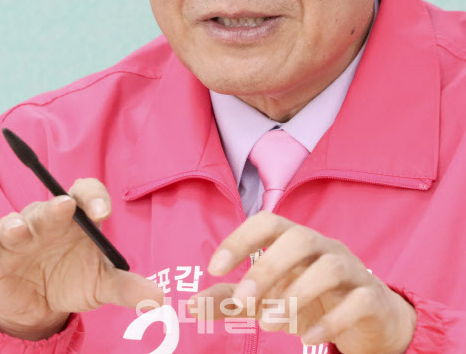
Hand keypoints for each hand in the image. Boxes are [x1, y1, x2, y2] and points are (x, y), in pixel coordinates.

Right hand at [0, 178, 163, 339]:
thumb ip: (128, 287)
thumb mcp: (102, 284)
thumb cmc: (74, 279)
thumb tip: (158, 298)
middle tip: (65, 207)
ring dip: (16, 225)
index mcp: (76, 218)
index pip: (85, 193)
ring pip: (15, 222)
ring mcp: (17, 235)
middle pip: (50, 205)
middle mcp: (47, 219)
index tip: (103, 212)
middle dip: (56, 207)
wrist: (40, 305)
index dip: (93, 197)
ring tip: (20, 231)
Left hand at [188, 212, 415, 353]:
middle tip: (242, 300)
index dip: (240, 239)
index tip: (214, 267)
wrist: (368, 319)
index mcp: (295, 239)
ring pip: (330, 267)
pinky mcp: (372, 297)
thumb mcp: (267, 299)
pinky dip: (331, 319)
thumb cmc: (310, 299)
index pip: (268, 222)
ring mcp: (351, 269)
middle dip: (268, 267)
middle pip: (299, 238)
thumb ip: (230, 300)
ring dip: (297, 294)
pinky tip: (308, 338)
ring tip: (270, 323)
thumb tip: (190, 305)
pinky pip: (357, 300)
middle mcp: (324, 246)